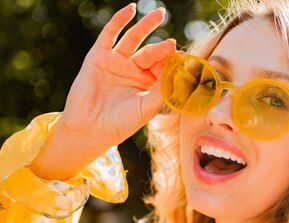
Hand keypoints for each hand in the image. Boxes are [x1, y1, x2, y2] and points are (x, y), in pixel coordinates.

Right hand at [55, 3, 175, 149]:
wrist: (90, 129)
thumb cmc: (121, 123)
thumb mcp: (146, 107)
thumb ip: (162, 90)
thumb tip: (178, 73)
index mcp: (148, 83)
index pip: (163, 67)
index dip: (172, 62)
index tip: (183, 59)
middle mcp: (133, 70)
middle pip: (151, 53)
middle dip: (162, 48)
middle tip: (171, 44)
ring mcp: (116, 61)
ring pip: (134, 38)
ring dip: (146, 25)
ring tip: (159, 14)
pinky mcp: (98, 56)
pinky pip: (109, 34)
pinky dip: (119, 21)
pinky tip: (130, 10)